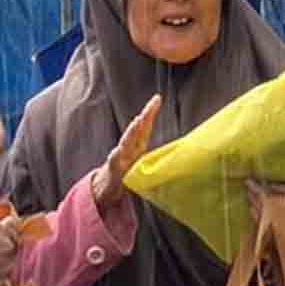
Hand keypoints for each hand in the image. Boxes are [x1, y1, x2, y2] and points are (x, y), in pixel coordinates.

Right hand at [91, 95, 161, 214]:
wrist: (107, 187)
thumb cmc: (127, 172)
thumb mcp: (141, 161)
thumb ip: (153, 154)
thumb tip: (177, 152)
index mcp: (137, 145)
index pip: (145, 126)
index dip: (150, 112)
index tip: (157, 98)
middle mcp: (129, 148)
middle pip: (137, 129)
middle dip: (144, 116)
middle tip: (152, 104)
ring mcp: (120, 158)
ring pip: (126, 142)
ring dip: (132, 131)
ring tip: (138, 121)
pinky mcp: (112, 171)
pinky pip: (113, 164)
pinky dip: (114, 157)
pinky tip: (116, 152)